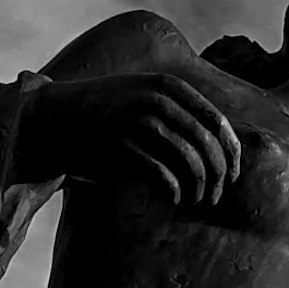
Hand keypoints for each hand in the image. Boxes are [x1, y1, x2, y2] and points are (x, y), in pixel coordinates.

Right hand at [17, 70, 246, 206]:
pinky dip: (174, 190)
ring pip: (189, 161)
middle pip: (207, 144)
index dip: (231, 153)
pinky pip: (162, 174)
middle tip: (216, 197)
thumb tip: (221, 146)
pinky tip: (174, 199)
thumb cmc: (106, 115)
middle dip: (218, 175)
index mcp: (168, 86)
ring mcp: (138, 120)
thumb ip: (179, 113)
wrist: (56, 118)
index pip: (217, 122)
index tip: (233, 176)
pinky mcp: (122, 145)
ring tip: (197, 201)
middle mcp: (157, 99)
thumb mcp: (144, 98)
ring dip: (199, 187)